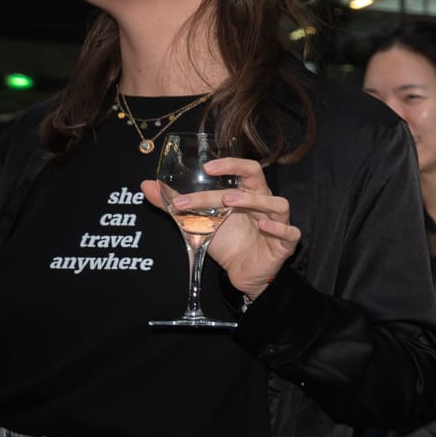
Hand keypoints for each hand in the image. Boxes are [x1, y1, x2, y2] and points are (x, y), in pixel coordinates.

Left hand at [144, 157, 296, 300]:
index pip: (246, 169)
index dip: (230, 164)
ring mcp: (278, 222)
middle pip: (257, 182)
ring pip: (277, 204)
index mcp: (248, 194)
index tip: (207, 167)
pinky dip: (278, 227)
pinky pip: (289, 232)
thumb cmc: (227, 241)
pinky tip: (263, 225)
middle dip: (237, 176)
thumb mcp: (197, 222)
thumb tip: (146, 186)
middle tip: (211, 180)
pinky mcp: (285, 244)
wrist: (242, 273)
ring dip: (255, 200)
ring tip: (230, 201)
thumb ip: (175, 204)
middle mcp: (265, 203)